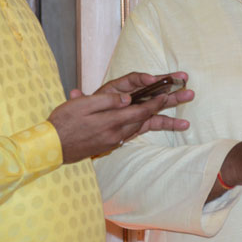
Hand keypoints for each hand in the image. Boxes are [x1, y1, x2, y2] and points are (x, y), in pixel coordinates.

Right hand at [52, 72, 193, 163]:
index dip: (158, 101)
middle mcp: (117, 133)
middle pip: (149, 119)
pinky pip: (134, 133)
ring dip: (164, 122)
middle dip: (170, 110)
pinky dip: (147, 127)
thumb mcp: (82, 106)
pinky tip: (153, 124)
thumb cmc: (63, 123)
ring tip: (185, 122)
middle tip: (189, 104)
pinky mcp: (111, 144)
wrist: (51, 148)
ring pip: (144, 128)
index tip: (173, 92)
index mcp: (112, 121)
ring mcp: (115, 140)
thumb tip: (126, 98)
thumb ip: (106, 101)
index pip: (141, 110)